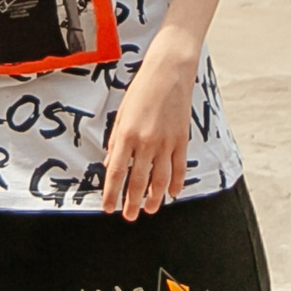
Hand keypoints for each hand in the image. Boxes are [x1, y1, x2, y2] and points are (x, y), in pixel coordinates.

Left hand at [102, 34, 196, 218]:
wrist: (168, 73)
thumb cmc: (141, 90)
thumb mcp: (121, 114)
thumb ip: (115, 141)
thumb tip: (111, 165)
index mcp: (126, 135)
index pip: (117, 172)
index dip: (112, 193)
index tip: (109, 208)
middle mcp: (146, 142)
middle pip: (138, 181)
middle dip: (132, 202)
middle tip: (129, 216)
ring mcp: (166, 143)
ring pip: (160, 180)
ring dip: (154, 198)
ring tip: (149, 210)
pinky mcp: (182, 140)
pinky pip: (179, 168)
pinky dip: (176, 184)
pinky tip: (172, 194)